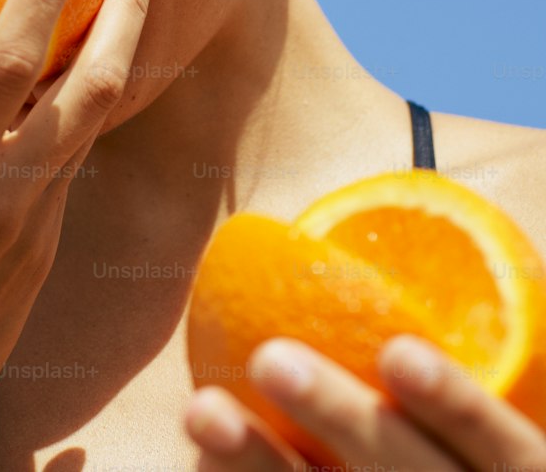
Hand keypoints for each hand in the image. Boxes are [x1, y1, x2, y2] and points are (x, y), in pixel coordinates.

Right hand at [0, 0, 159, 468]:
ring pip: (90, 126)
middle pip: (90, 92)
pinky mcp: (43, 257)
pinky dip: (75, 113)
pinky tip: (71, 82)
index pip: (9, 63)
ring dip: (115, 55)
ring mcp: (34, 232)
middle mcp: (5, 199)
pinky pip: (67, 167)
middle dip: (127, 14)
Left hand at [184, 334, 545, 470]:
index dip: (457, 404)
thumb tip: (392, 258)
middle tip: (269, 357)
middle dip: (340, 420)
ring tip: (202, 409)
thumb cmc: (458, 451)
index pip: (507, 451)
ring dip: (260, 466)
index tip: (397, 350)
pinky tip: (202, 458)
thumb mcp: (484, 426)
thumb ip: (454, 374)